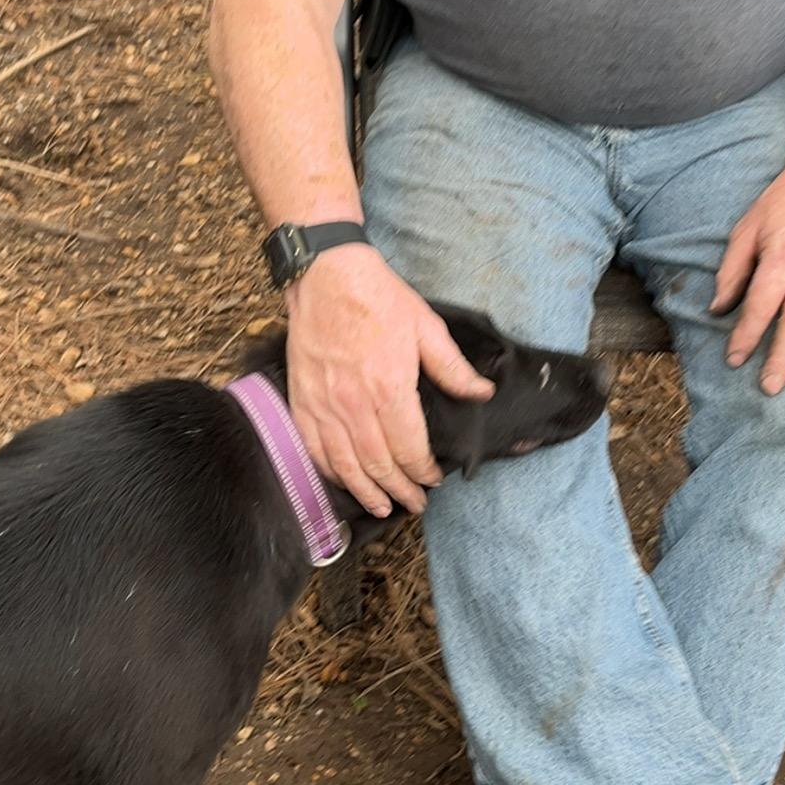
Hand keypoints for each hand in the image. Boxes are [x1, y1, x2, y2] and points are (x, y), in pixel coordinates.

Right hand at [285, 246, 494, 517]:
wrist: (327, 278)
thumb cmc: (378, 299)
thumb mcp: (426, 328)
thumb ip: (453, 368)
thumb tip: (482, 393)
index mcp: (389, 389)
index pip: (409, 449)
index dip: (423, 471)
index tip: (433, 479)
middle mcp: (354, 406)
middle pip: (378, 465)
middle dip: (399, 491)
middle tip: (414, 504)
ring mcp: (323, 406)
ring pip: (344, 465)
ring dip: (365, 492)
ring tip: (381, 507)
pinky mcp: (302, 401)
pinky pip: (314, 449)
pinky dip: (330, 472)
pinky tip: (342, 482)